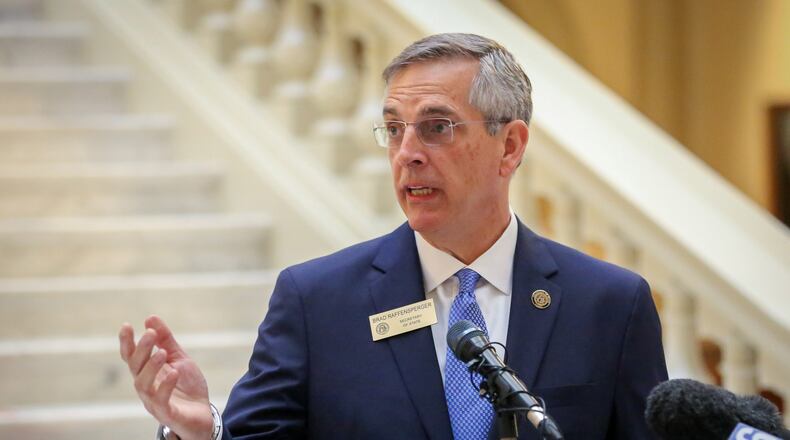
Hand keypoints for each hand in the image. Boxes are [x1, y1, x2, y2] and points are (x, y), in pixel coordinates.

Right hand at [119, 316, 213, 439]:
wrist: (202, 414)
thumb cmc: (187, 386)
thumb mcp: (179, 358)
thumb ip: (166, 340)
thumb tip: (150, 318)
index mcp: (147, 373)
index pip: (131, 357)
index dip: (127, 342)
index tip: (126, 325)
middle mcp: (146, 386)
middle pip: (136, 367)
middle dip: (141, 349)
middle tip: (150, 333)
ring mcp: (154, 401)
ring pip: (143, 384)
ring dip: (151, 366)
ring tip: (162, 352)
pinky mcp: (167, 413)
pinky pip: (161, 401)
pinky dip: (165, 386)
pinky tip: (173, 373)